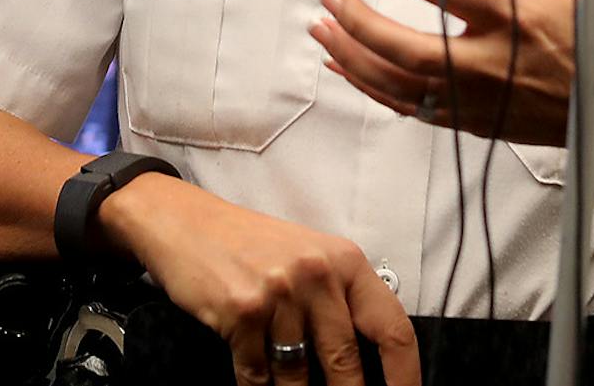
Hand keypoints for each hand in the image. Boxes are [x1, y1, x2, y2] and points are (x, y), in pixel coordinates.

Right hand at [98, 176, 419, 385]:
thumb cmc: (254, 246)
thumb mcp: (310, 257)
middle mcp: (316, 273)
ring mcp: (278, 293)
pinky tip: (257, 380)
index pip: (392, 328)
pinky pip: (258, 375)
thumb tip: (371, 363)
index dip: (405, 377)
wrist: (188, 223)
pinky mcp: (241, 312)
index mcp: (345, 261)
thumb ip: (341, 300)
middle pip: (347, 362)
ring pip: (299, 377)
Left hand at [311, 0, 593, 165]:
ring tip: (325, 27)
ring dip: (355, 56)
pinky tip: (347, 67)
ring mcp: (478, 98)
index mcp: (514, 18)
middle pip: (406, 49)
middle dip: (360, 22)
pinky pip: (409, 108)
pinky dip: (371, 87)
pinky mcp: (473, 121)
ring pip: (399, 84)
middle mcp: (490, 62)